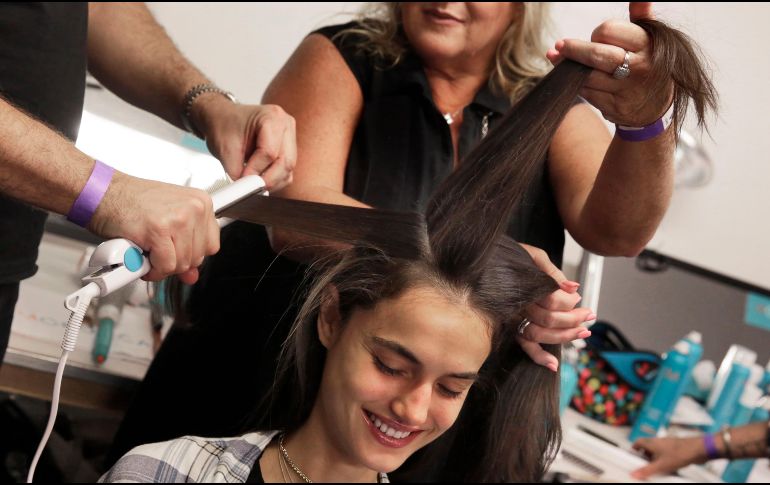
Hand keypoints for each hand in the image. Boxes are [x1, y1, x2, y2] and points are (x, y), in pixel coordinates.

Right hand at [91, 172, 219, 284]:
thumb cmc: (130, 204)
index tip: (174, 251)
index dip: (190, 254)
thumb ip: (184, 248)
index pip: (211, 245)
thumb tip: (192, 275)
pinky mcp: (159, 230)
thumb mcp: (166, 222)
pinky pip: (165, 266)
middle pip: (198, 258)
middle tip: (155, 250)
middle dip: (174, 261)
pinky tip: (139, 257)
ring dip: (160, 266)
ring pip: (182, 264)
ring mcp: (179, 218)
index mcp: (201, 202)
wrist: (101, 193)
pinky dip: (150, 270)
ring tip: (146, 250)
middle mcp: (195, 207)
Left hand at [194, 96, 296, 190]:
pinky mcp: (289, 148)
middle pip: (285, 162)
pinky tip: (259, 178)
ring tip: (252, 183)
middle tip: (250, 188)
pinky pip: (287, 171)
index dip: (255, 171)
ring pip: (288, 169)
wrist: (222, 118)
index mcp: (271, 117)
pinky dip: (274, 179)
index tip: (242, 181)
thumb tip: (245, 191)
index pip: (269, 152)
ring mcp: (290, 136)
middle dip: (267, 179)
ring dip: (271, 181)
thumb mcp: (225, 149)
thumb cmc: (223, 125)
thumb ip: (236, 172)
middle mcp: (286, 125)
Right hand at [517, 244, 594, 371]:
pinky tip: (554, 365)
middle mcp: (516, 305)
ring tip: (584, 332)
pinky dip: (538, 357)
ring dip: (565, 337)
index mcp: (523, 287)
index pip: (552, 300)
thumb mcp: (535, 256)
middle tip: (589, 314)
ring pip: (539, 334)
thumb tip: (574, 289)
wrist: (489, 261)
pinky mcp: (512, 326)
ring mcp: (513, 317)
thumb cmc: (513, 257)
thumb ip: (553, 273)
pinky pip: (523, 345)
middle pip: (549, 319)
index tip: (578, 296)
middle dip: (574, 320)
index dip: (569, 301)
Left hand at [546, 2, 672, 125]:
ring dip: (569, 68)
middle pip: (596, 55)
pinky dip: (577, 85)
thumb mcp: (650, 39)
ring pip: (588, 76)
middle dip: (573, 50)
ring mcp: (627, 90)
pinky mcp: (616, 108)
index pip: (610, 31)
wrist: (657, 106)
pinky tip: (572, 79)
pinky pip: (588, 94)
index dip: (599, 32)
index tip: (596, 36)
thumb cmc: (647, 63)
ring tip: (557, 59)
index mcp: (648, 45)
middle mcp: (640, 68)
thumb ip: (641, 16)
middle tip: (558, 46)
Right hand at [631, 435, 705, 478]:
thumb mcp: (660, 465)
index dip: (634, 449)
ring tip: (657, 468)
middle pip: (647, 447)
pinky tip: (669, 468)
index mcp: (651, 443)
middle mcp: (658, 441)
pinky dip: (664, 460)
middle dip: (645, 457)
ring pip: (657, 451)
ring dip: (655, 459)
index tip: (632, 456)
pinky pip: (666, 454)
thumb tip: (634, 474)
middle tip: (645, 465)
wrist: (698, 450)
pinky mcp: (676, 448)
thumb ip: (646, 470)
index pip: (638, 442)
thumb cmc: (680, 453)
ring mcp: (667, 444)